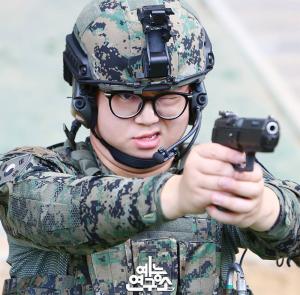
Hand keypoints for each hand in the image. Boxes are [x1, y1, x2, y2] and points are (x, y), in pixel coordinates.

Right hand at [160, 143, 279, 230]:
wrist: (184, 193)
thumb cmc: (200, 174)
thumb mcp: (207, 160)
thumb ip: (221, 156)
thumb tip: (242, 156)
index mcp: (197, 152)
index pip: (217, 150)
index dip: (233, 155)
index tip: (244, 158)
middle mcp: (193, 164)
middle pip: (221, 167)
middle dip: (235, 173)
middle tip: (243, 176)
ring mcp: (194, 180)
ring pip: (221, 182)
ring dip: (233, 185)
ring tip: (239, 185)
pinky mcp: (197, 194)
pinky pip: (219, 195)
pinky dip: (227, 196)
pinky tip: (230, 194)